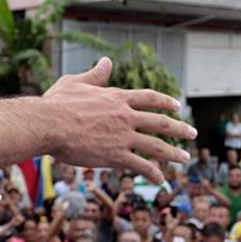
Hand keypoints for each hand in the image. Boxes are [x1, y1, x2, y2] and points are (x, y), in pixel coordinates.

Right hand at [43, 57, 194, 183]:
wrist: (48, 124)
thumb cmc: (56, 104)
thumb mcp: (75, 82)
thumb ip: (95, 74)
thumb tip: (106, 61)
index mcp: (116, 98)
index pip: (149, 98)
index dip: (165, 101)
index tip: (176, 105)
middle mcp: (125, 116)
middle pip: (160, 122)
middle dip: (179, 129)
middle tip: (192, 133)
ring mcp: (123, 137)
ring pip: (156, 146)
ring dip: (173, 153)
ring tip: (185, 159)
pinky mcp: (116, 155)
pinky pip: (141, 166)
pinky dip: (154, 173)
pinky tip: (162, 180)